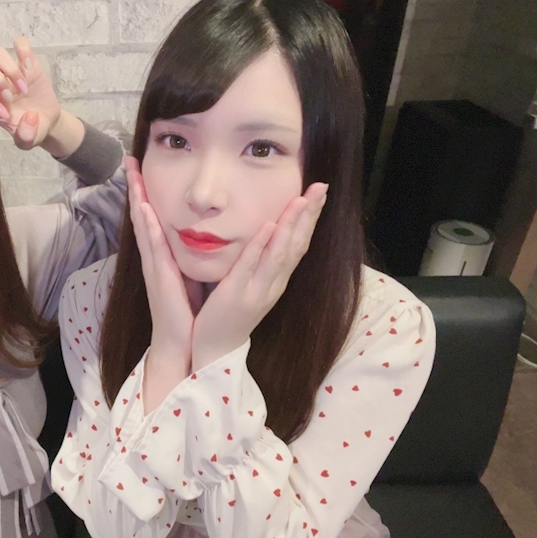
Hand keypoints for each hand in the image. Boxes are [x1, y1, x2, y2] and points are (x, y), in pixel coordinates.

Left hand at [0, 36, 80, 155]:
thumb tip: (30, 116)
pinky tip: (31, 69)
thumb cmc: (30, 130)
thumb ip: (26, 137)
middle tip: (12, 98)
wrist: (45, 119)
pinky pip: (19, 43)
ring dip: (10, 70)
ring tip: (24, 88)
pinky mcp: (25, 60)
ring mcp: (8, 69)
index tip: (7, 114)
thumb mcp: (28, 142)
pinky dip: (24, 51)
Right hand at [127, 157, 193, 411]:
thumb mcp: (188, 277)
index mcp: (162, 257)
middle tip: (131, 161)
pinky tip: (145, 209)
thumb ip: (187, 257)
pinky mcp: (160, 276)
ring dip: (138, 199)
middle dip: (136, 188)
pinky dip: (148, 227)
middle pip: (142, 215)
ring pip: (143, 225)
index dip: (146, 194)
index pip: (152, 219)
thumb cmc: (186, 312)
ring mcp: (154, 265)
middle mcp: (154, 257)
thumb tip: (198, 237)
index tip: (142, 170)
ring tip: (132, 174)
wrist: (179, 341)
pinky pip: (153, 246)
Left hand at [191, 182, 328, 369]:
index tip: (319, 192)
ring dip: (291, 226)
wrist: (215, 350)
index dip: (310, 218)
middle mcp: (273, 285)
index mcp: (277, 281)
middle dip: (309, 215)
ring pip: (280, 254)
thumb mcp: (251, 286)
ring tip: (300, 201)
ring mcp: (256, 291)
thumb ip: (259, 263)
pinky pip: (250, 267)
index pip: (299, 244)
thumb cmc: (229, 315)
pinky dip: (261, 246)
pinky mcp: (235, 294)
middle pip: (296, 245)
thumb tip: (266, 233)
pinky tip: (268, 226)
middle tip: (321, 187)